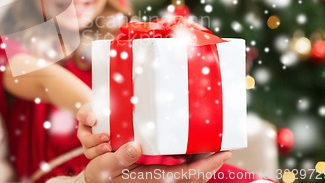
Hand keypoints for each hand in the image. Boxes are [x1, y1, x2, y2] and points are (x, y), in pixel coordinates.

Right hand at [76, 104, 231, 182]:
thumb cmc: (99, 176)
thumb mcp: (104, 165)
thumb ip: (120, 158)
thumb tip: (135, 146)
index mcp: (154, 179)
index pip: (190, 175)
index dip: (209, 165)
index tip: (224, 153)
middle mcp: (161, 182)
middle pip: (196, 177)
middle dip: (213, 164)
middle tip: (225, 148)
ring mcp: (159, 181)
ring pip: (190, 176)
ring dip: (203, 164)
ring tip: (212, 147)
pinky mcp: (155, 178)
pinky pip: (181, 173)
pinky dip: (191, 164)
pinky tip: (190, 152)